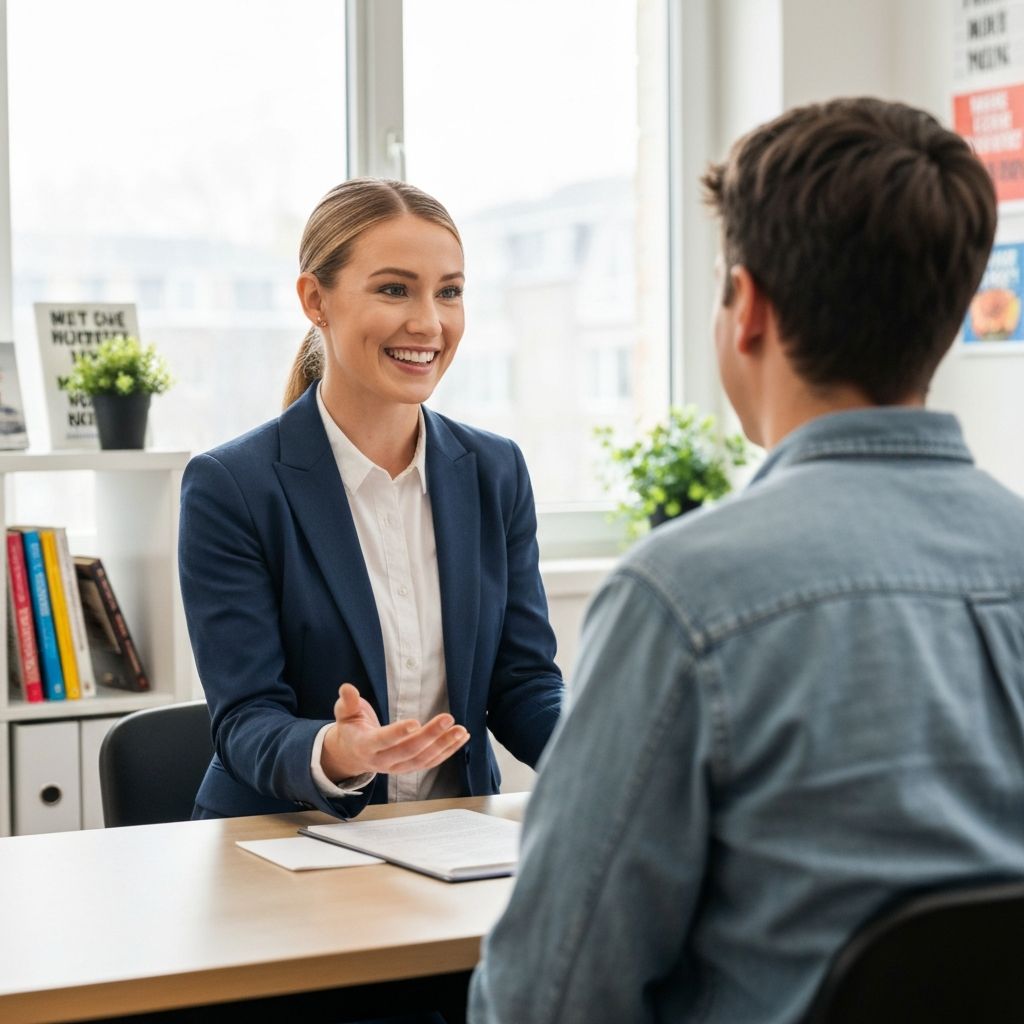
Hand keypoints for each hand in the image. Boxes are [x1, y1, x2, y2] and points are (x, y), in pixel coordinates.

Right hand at [320, 683, 469, 781]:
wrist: (352, 754)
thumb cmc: (351, 728)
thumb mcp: (344, 713)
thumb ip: (347, 702)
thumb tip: (347, 688)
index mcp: (365, 746)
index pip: (382, 741)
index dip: (398, 733)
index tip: (415, 722)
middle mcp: (382, 761)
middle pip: (408, 751)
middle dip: (429, 735)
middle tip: (447, 718)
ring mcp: (397, 767)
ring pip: (423, 760)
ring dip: (444, 745)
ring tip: (460, 730)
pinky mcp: (409, 768)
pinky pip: (431, 762)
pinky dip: (448, 751)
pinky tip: (461, 738)